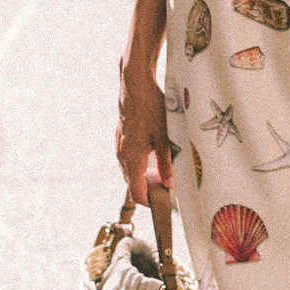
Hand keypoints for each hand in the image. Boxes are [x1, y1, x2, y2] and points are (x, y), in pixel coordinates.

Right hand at [115, 67, 172, 205]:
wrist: (136, 86)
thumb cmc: (151, 109)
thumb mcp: (165, 137)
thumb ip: (167, 163)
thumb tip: (170, 185)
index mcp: (132, 159)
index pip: (137, 194)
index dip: (150, 203)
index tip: (164, 203)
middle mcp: (122, 156)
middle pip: (133, 184)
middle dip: (150, 190)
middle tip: (169, 187)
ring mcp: (119, 147)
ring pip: (131, 171)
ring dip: (145, 177)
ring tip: (164, 172)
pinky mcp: (121, 139)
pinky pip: (129, 159)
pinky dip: (140, 164)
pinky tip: (154, 155)